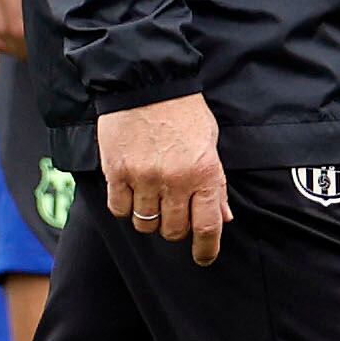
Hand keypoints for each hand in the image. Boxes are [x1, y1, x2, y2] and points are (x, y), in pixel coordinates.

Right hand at [99, 93, 227, 265]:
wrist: (147, 82)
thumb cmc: (184, 112)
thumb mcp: (210, 143)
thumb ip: (216, 183)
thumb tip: (222, 217)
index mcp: (204, 172)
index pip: (207, 226)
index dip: (206, 249)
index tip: (203, 258)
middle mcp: (175, 180)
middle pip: (174, 230)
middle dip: (176, 228)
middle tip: (174, 213)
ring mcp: (144, 177)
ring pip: (145, 223)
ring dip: (150, 218)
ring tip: (151, 199)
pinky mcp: (117, 171)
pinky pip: (119, 208)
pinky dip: (125, 207)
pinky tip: (130, 192)